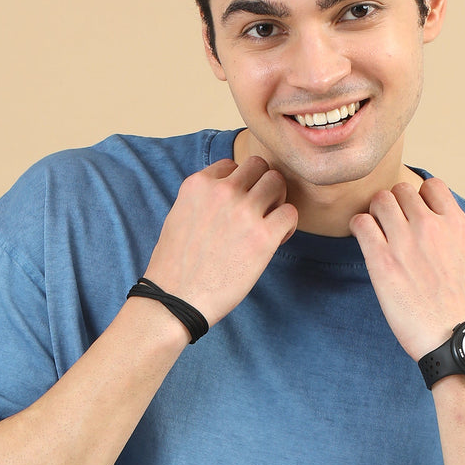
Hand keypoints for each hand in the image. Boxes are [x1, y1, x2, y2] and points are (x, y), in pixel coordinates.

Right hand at [144, 156, 298, 325]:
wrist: (174, 300)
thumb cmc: (175, 267)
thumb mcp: (179, 217)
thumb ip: (203, 199)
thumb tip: (226, 195)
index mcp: (198, 184)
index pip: (232, 165)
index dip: (240, 184)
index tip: (238, 207)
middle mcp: (221, 191)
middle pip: (259, 166)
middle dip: (262, 185)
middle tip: (259, 212)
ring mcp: (243, 211)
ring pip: (277, 182)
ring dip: (278, 200)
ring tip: (268, 225)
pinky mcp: (262, 236)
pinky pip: (290, 213)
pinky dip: (287, 225)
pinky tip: (275, 241)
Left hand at [349, 178, 464, 360]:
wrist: (453, 337)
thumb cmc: (459, 306)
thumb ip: (448, 234)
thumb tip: (428, 221)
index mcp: (456, 224)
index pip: (432, 185)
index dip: (419, 197)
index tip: (414, 214)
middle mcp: (431, 226)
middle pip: (401, 190)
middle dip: (394, 204)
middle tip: (391, 226)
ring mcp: (405, 241)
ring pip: (379, 200)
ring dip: (375, 213)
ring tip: (377, 233)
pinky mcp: (382, 260)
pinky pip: (360, 223)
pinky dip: (359, 227)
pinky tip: (364, 241)